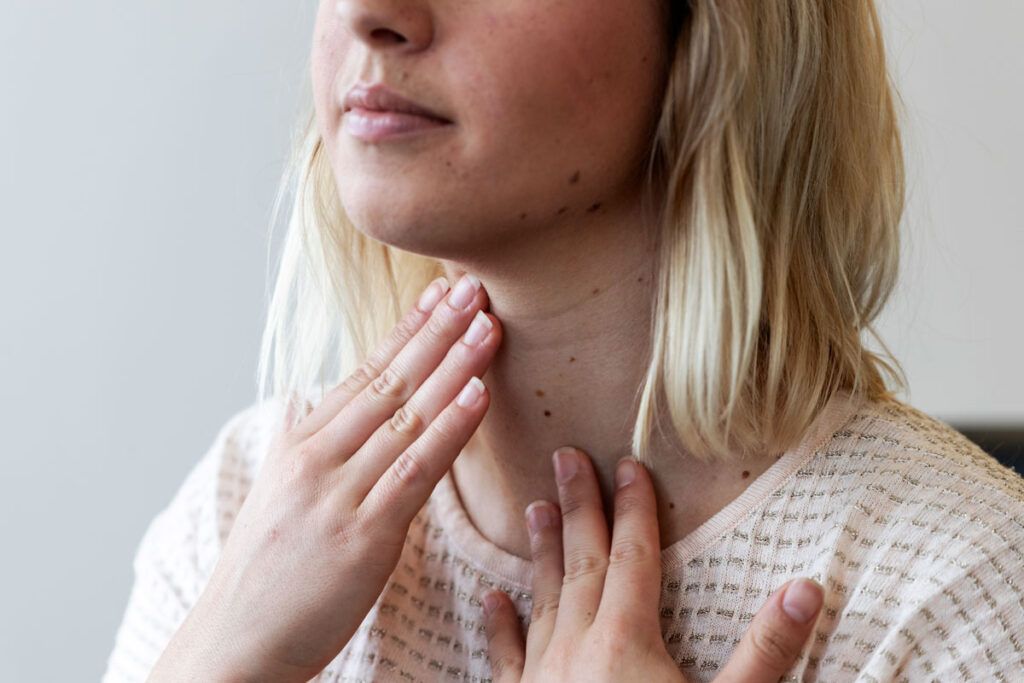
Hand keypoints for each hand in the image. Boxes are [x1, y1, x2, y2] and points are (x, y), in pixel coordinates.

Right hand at [149, 273, 502, 681]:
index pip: (364, 373)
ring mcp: (338, 493)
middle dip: (436, 330)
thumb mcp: (280, 494)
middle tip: (473, 287)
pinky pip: (414, 470)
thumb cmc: (265, 572)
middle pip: (389, 381)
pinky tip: (477, 395)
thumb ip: (308, 446)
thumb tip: (314, 405)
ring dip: (453, 366)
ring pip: (406, 416)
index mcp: (301, 444)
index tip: (440, 292)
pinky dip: (449, 429)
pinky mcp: (363, 535)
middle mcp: (317, 458)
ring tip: (488, 326)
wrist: (235, 642)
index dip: (408, 330)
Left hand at [481, 448, 824, 681]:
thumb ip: (765, 651)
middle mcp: (577, 647)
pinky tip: (491, 601)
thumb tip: (806, 587)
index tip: (630, 463)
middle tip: (564, 456)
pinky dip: (501, 626)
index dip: (635, 507)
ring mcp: (543, 677)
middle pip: (581, 562)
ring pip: (543, 598)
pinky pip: (509, 657)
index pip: (632, 556)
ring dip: (542, 551)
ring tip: (534, 508)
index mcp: (626, 641)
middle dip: (579, 506)